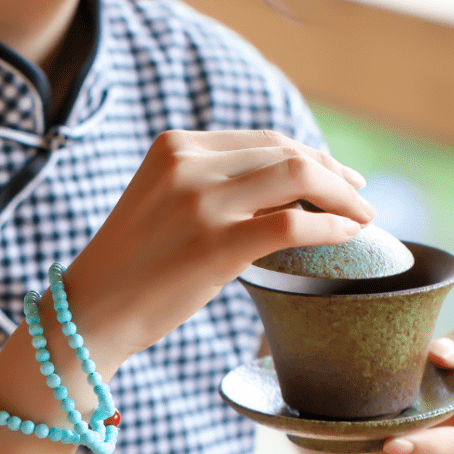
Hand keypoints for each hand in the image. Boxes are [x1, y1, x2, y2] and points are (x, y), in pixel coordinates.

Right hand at [65, 129, 373, 369]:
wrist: (90, 313)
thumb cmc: (133, 268)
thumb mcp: (165, 205)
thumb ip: (212, 187)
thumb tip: (284, 193)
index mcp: (174, 146)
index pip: (262, 140)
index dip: (310, 154)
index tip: (337, 174)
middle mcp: (187, 164)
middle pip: (286, 153)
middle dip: (334, 173)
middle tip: (361, 196)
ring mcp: (200, 203)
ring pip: (297, 178)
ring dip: (342, 196)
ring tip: (363, 216)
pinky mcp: (214, 244)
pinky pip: (292, 225)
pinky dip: (331, 227)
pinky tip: (349, 235)